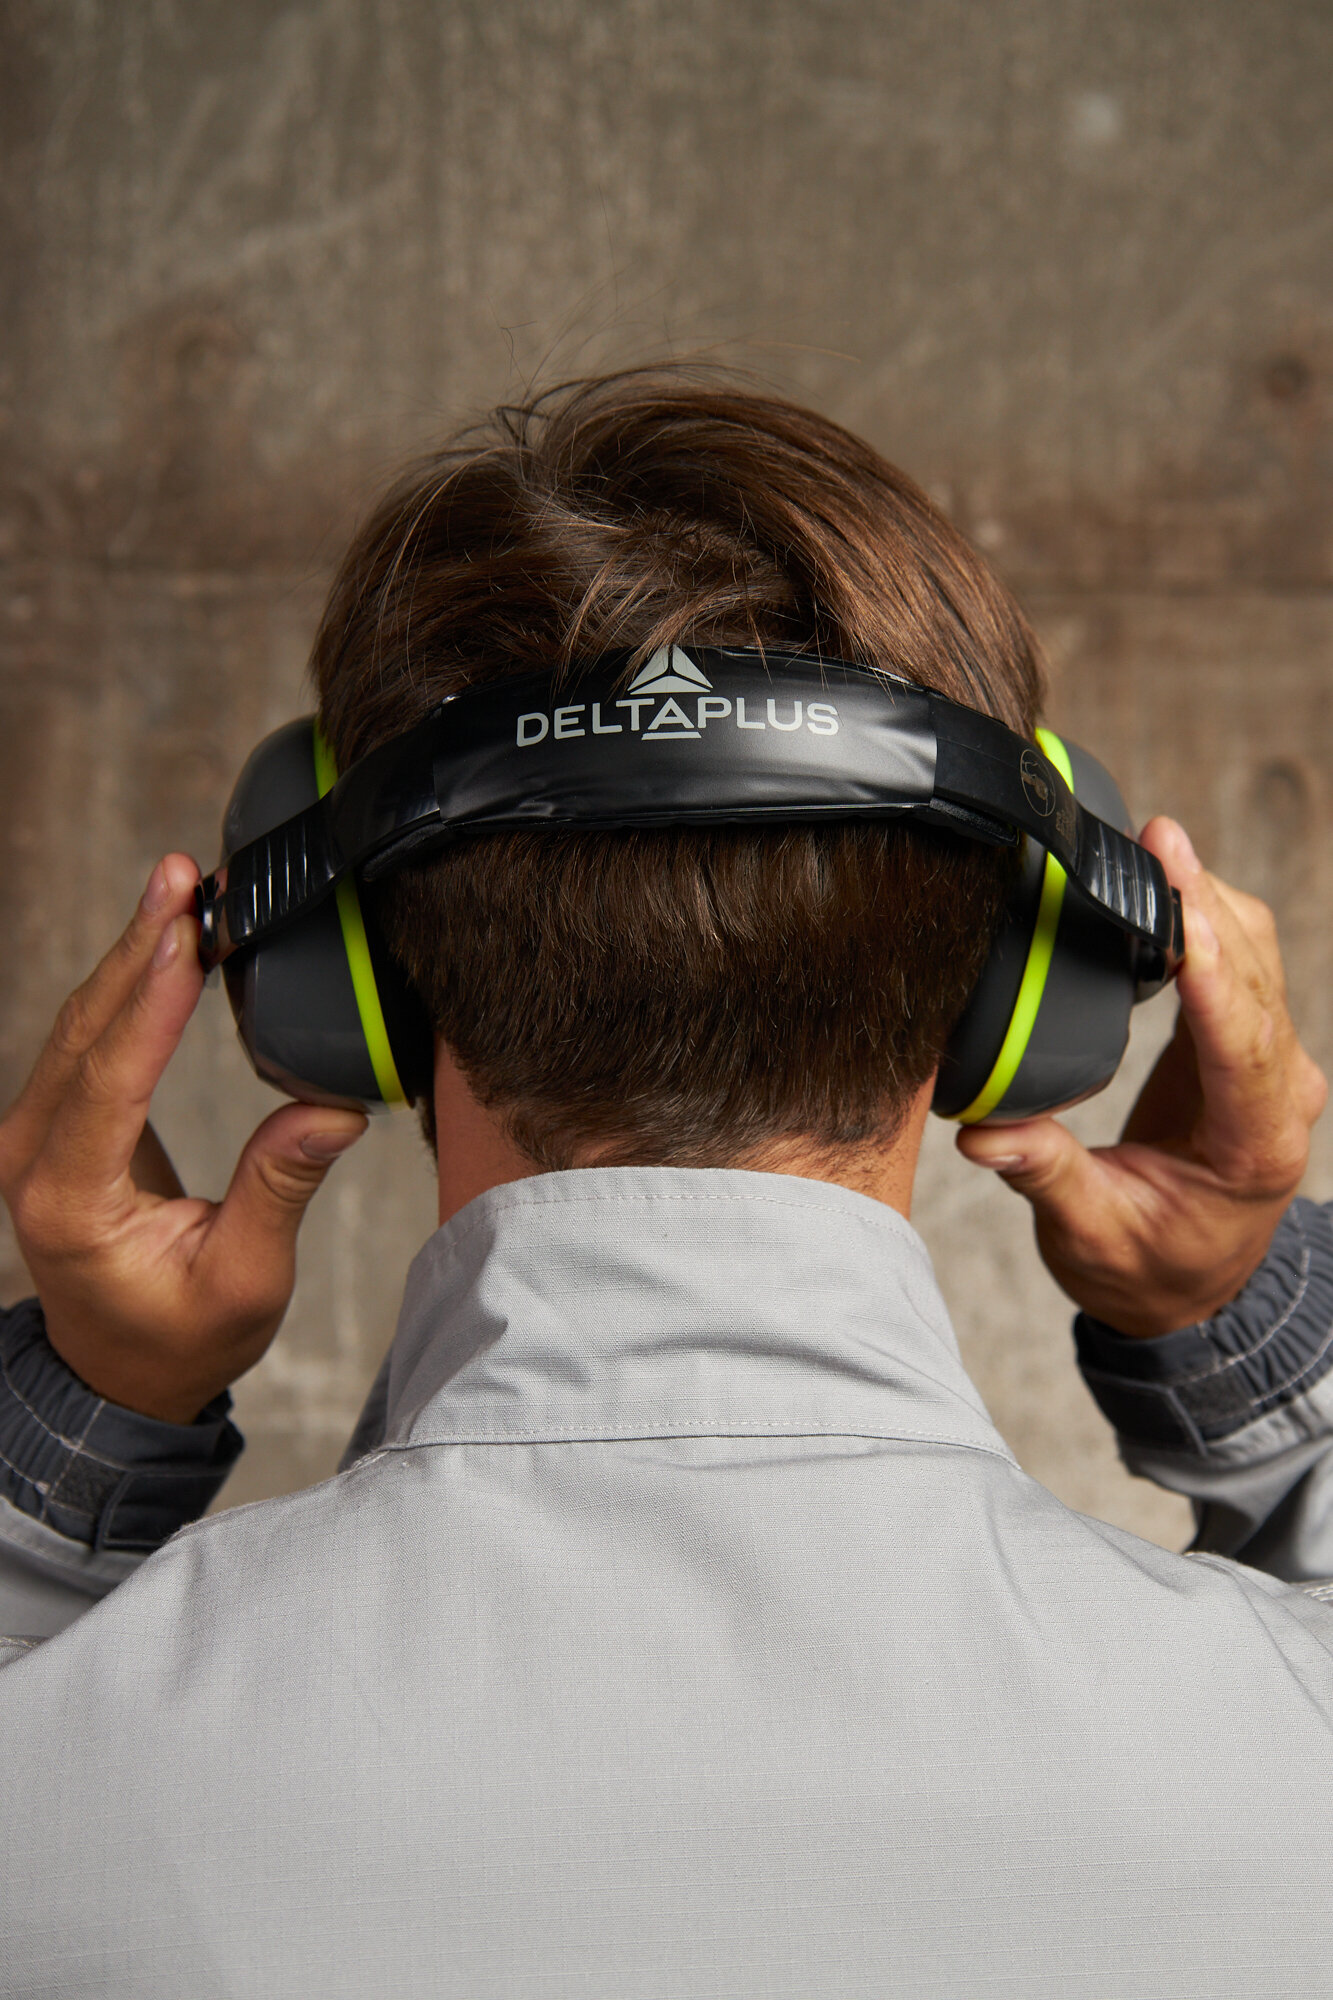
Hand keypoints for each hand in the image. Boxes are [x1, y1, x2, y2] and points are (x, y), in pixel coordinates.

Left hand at [0, 857, 367, 1419]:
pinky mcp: (54, 1121)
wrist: (121, 1371)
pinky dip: (131, 982)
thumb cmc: (182, 1337)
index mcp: (70, 1201)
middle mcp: (32, 1158)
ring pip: (80, 1021)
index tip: (186, 933)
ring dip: (135, 950)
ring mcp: (33, 1135)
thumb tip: (332, 1107)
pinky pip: (87, 1037)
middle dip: (140, 945)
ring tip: (183, 887)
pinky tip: (170, 940)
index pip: (109, 1081)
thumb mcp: (245, 1280)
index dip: (150, 1002)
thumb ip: (277, 1188)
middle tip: (183, 874)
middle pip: (85, 1029)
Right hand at [957, 818, 1326, 1336]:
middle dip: (1205, 899)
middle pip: (1254, 972)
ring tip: (1148, 844)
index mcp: (1253, 1142)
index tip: (1181, 901)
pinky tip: (1155, 883)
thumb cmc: (1147, 1269)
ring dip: (1203, 895)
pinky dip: (1199, 914)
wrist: (1191, 1291)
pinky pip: (1235, 960)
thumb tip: (984, 1132)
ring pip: (1253, 951)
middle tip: (1154, 837)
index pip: (1241, 1038)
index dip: (1212, 966)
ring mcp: (1269, 1061)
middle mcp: (1278, 1092)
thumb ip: (1044, 1176)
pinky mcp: (1243, 1041)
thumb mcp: (1090, 1236)